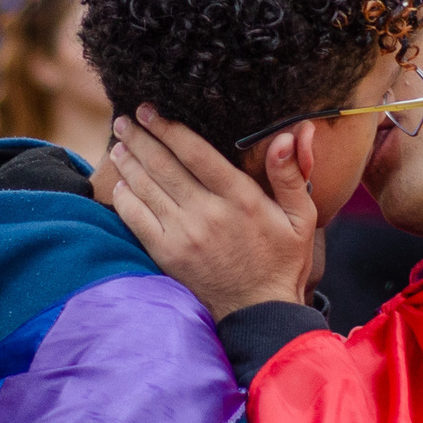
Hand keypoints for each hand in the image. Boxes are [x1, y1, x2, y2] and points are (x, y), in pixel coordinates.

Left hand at [108, 106, 317, 319]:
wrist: (259, 313)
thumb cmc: (282, 261)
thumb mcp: (301, 217)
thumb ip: (291, 175)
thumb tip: (291, 135)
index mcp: (240, 198)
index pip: (196, 152)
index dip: (169, 128)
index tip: (151, 110)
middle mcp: (208, 213)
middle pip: (163, 165)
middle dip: (141, 137)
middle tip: (126, 118)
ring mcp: (183, 235)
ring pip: (146, 187)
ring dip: (129, 161)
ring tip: (120, 142)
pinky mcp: (167, 254)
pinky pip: (136, 219)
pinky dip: (125, 197)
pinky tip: (121, 182)